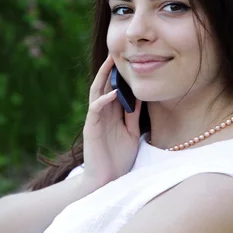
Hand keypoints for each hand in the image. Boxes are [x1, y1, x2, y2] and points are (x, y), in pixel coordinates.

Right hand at [82, 54, 141, 184]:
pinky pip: (96, 109)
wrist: (106, 181)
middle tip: (117, 51)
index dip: (120, 74)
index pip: (114, 88)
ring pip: (97, 92)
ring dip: (103, 77)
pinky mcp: (91, 128)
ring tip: (111, 62)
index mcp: (111, 114)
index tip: (130, 58)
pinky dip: (104, 99)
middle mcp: (101, 113)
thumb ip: (133, 116)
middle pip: (103, 85)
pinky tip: (114, 92)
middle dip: (109, 69)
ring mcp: (95, 120)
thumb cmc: (118, 159)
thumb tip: (141, 97)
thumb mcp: (131, 133)